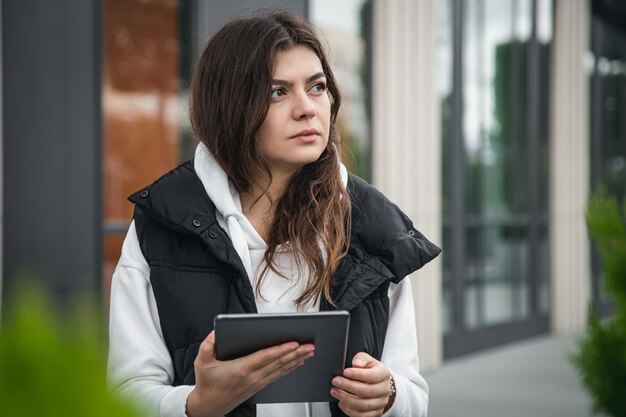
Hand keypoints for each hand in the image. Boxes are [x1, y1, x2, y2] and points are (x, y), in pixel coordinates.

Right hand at [186, 331, 314, 416]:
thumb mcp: (201, 362)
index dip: (281, 349)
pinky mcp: (258, 386)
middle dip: (296, 353)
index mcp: (240, 369)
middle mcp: (252, 376)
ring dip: (297, 360)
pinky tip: (298, 363)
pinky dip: (289, 368)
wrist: (208, 406)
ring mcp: (257, 382)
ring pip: (281, 369)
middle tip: (310, 345)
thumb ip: (207, 345)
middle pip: (278, 363)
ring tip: (309, 352)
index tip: (294, 343)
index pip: (266, 357)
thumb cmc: (207, 384)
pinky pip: (278, 375)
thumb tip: (215, 332)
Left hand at [330, 352, 394, 416]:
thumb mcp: (367, 360)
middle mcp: (385, 389)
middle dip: (348, 386)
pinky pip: (362, 415)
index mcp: (384, 374)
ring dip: (346, 399)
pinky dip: (349, 410)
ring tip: (335, 392)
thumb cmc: (371, 370)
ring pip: (363, 405)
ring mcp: (381, 402)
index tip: (345, 372)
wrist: (380, 383)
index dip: (358, 374)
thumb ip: (361, 359)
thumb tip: (357, 363)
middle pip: (367, 391)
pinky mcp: (376, 412)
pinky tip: (342, 403)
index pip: (372, 376)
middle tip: (336, 381)